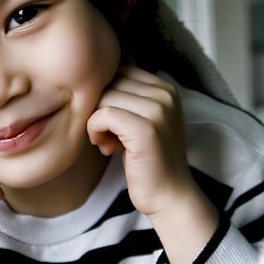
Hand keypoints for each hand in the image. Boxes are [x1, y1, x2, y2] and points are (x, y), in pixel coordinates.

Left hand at [86, 66, 216, 263]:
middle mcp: (165, 93)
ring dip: (95, 121)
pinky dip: (95, 130)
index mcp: (165, 87)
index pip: (118, 70)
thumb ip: (127, 95)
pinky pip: (103, 114)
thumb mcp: (140, 120)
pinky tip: (104, 147)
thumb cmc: (148, 160)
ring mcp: (158, 109)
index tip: (111, 122)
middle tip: (105, 135)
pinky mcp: (146, 128)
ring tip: (105, 142)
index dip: (106, 96)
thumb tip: (104, 67)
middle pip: (109, 82)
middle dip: (99, 107)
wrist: (169, 195)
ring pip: (104, 97)